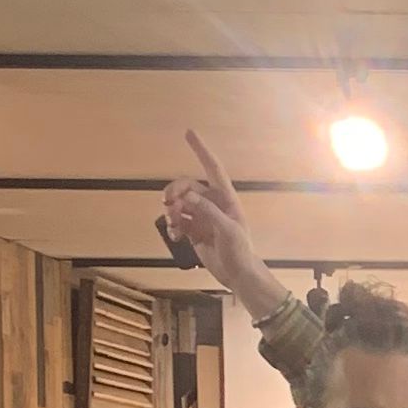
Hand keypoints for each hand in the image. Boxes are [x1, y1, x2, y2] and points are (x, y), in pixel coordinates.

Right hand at [161, 133, 277, 315]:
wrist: (238, 275)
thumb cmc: (240, 251)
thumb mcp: (228, 230)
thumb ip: (208, 212)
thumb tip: (188, 197)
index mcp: (225, 198)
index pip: (212, 169)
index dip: (201, 150)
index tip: (189, 132)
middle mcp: (212, 204)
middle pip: (187, 186)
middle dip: (175, 191)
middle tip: (168, 202)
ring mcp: (201, 217)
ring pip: (179, 204)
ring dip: (172, 211)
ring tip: (174, 224)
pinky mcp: (193, 231)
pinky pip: (177, 222)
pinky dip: (172, 226)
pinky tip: (174, 235)